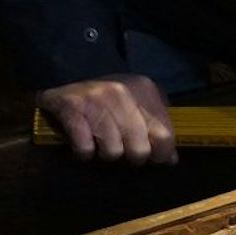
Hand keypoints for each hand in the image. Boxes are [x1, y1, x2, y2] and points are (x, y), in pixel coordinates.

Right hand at [36, 73, 177, 164]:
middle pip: (139, 149)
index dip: (159, 155)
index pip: (165, 136)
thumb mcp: (140, 102)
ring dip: (105, 155)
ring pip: (112, 152)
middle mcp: (123, 92)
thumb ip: (159, 125)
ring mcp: (97, 98)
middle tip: (122, 151)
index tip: (152, 158)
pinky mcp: (72, 107)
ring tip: (100, 143)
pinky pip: (86, 149)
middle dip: (131, 158)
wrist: (65, 76)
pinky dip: (84, 153)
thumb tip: (170, 159)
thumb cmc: (110, 98)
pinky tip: (83, 143)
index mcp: (145, 89)